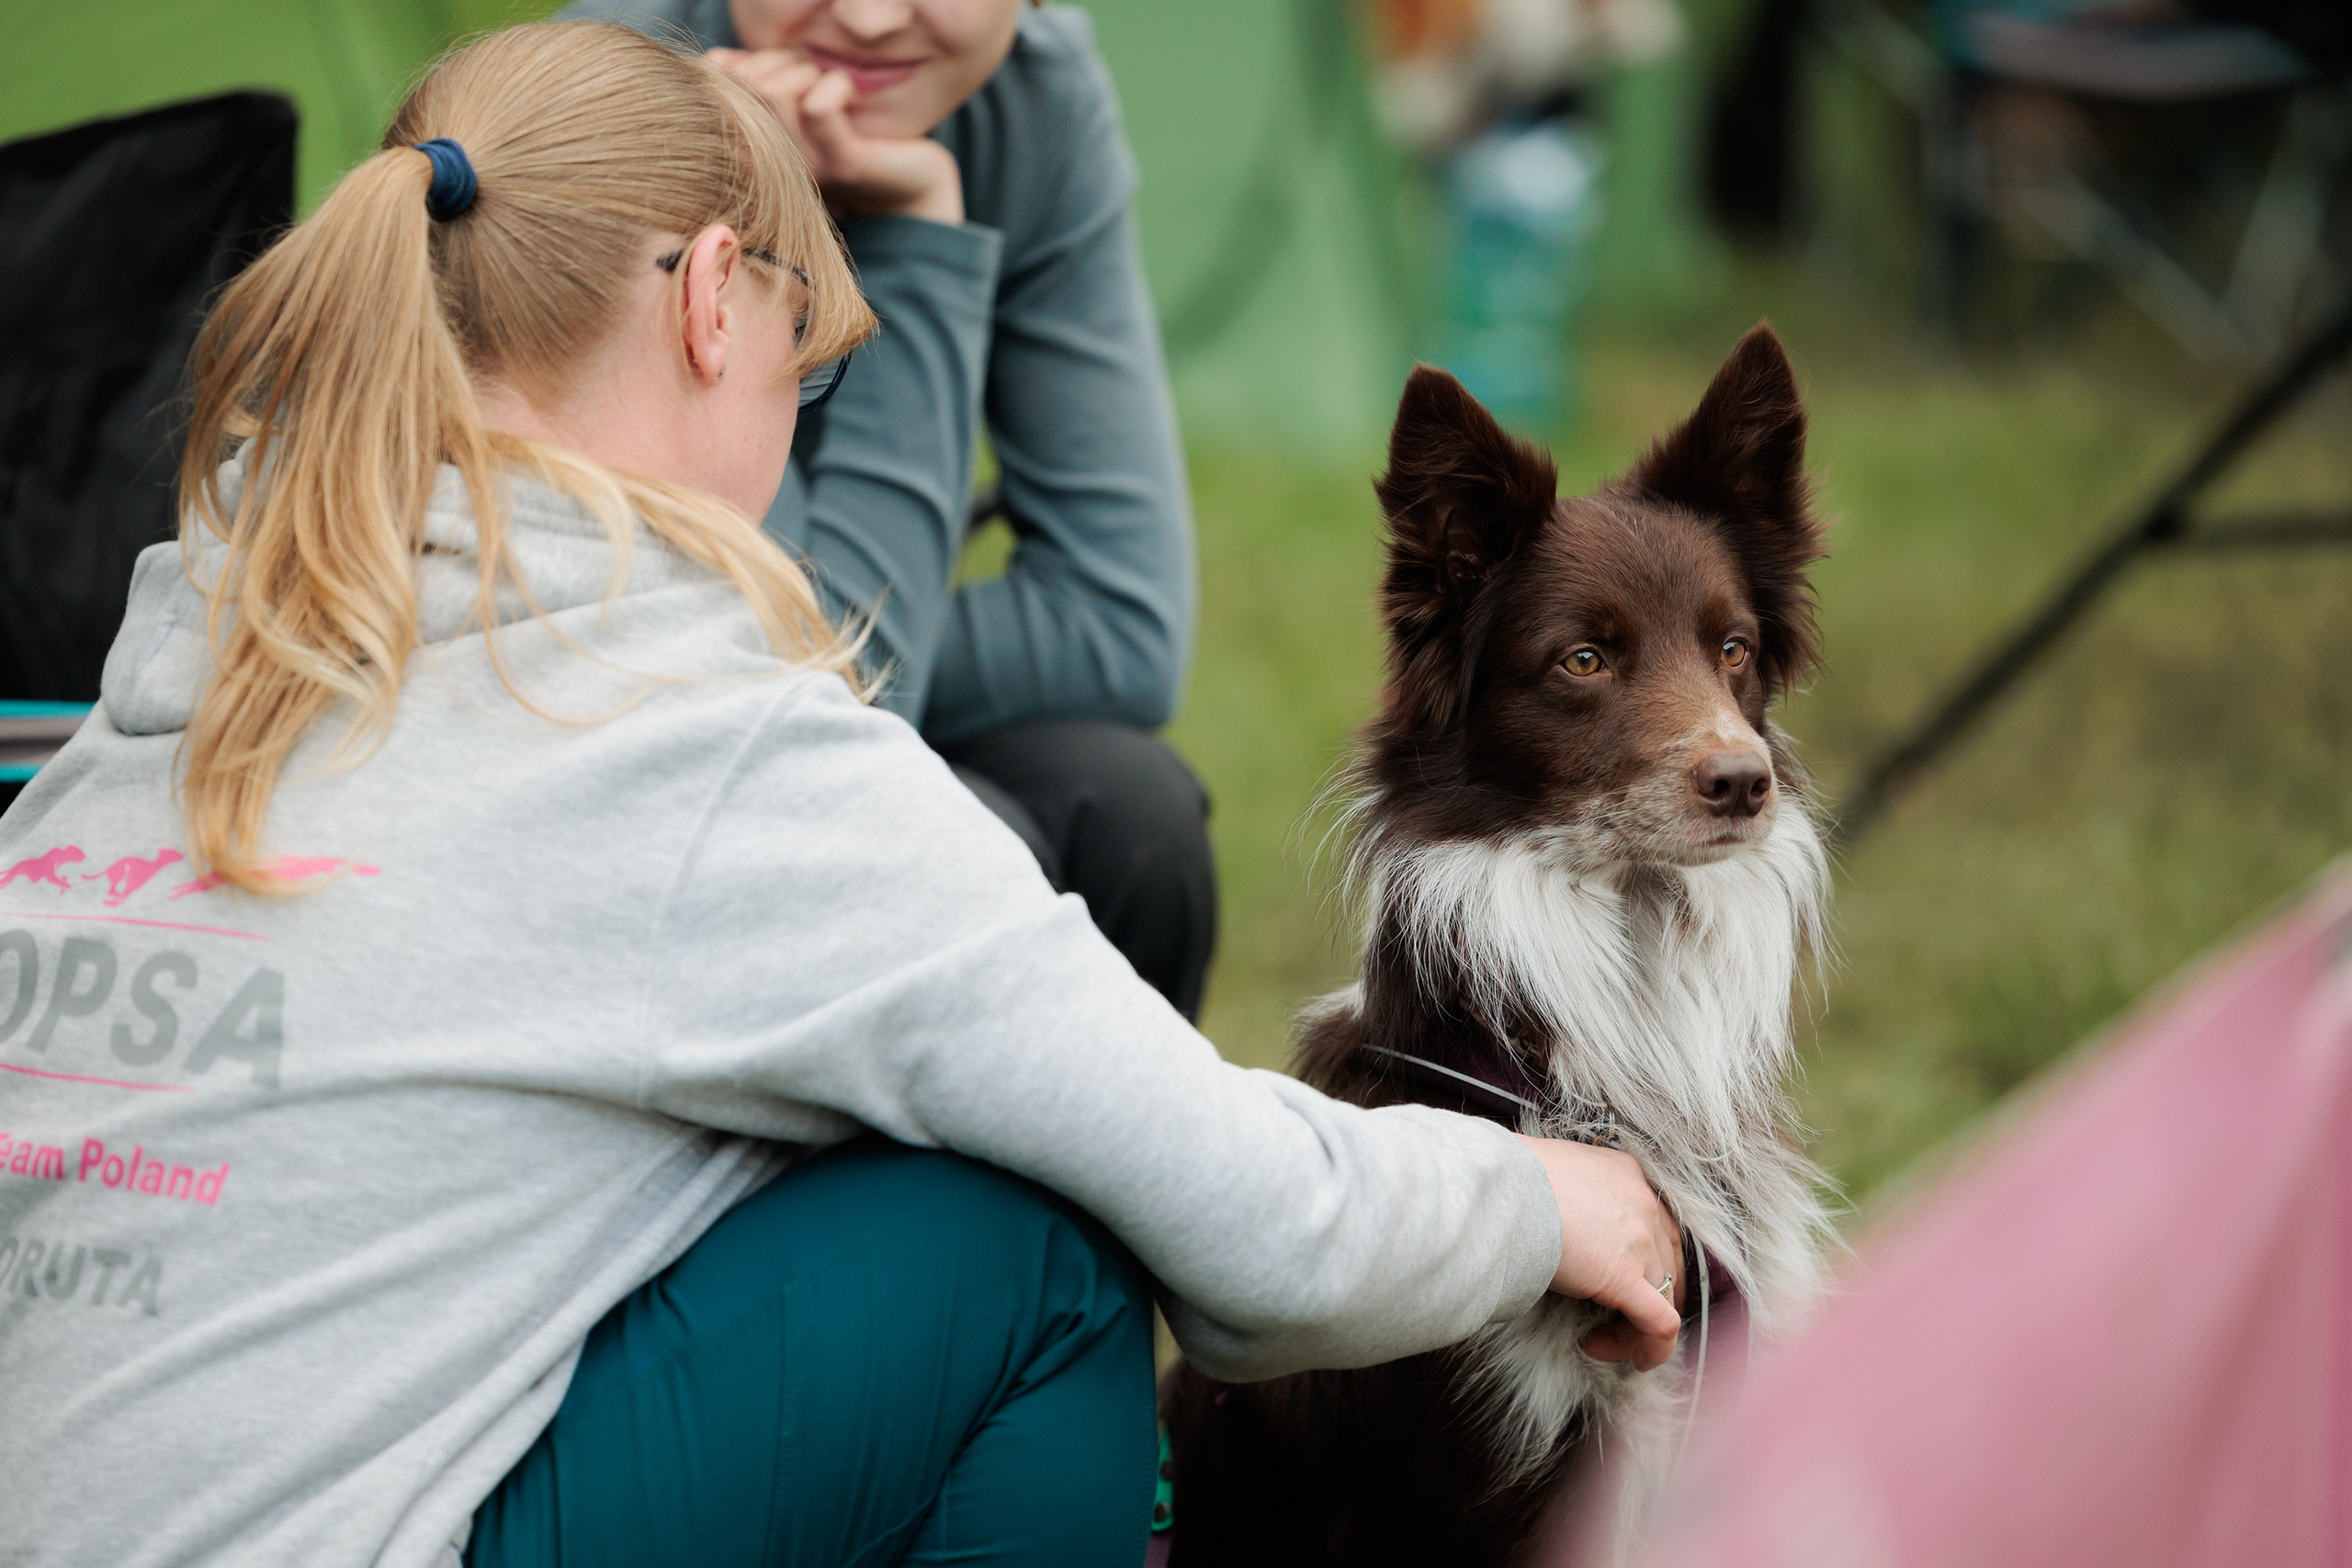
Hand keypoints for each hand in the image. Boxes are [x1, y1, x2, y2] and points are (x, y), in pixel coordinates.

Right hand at [709, 47, 964, 224]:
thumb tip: (717, 60)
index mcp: (751, 145)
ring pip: (776, 92)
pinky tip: (847, 91)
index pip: (718, 86)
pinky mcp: (842, 166)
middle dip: (777, 61)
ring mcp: (804, 167)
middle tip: (810, 70)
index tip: (778, 67)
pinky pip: (818, 107)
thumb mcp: (799, 102)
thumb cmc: (852, 134)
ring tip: (830, 80)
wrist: (910, 184)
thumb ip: (762, 82)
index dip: (743, 62)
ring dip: (805, 69)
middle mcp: (769, 163)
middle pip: (747, 83)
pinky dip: (832, 84)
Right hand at [1514, 1134, 1682, 1370]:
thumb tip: (1558, 1216)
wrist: (1498, 1189)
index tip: (1626, 1285)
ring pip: (1663, 1299)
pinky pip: (1660, 1324)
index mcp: (1626, 1175)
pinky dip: (1654, 1349)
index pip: (1658, 1226)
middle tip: (1618, 1320)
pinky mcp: (1624, 1277)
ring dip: (1634, 1328)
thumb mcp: (1555, 1170)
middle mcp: (1643, 1204)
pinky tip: (1635, 1361)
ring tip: (1597, 1341)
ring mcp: (1639, 1241)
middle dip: (1648, 1299)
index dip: (1650, 1263)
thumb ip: (1573, 1192)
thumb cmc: (1509, 1178)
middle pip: (1667, 1265)